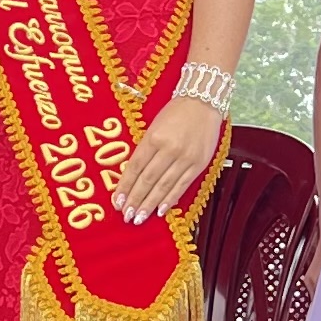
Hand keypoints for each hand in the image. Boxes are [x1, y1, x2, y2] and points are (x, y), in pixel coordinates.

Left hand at [114, 98, 225, 223]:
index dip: (124, 187)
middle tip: (126, 215)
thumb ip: (144, 150)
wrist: (203, 102)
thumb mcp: (154, 126)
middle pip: (147, 180)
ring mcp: (185, 158)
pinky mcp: (198, 164)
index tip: (116, 202)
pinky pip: (181, 186)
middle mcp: (169, 149)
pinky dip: (170, 200)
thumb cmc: (176, 113)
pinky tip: (160, 211)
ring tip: (139, 217)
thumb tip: (132, 176)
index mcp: (153, 137)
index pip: (135, 167)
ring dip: (149, 204)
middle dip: (135, 200)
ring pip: (163, 186)